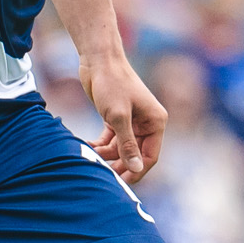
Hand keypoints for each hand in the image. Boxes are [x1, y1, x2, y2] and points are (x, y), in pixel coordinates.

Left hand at [82, 49, 167, 185]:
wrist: (98, 59)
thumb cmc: (112, 84)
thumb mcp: (119, 117)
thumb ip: (127, 145)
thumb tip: (136, 168)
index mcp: (156, 122)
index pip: (151, 155)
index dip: (138, 170)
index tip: (122, 182)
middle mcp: (147, 123)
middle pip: (136, 154)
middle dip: (121, 164)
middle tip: (104, 176)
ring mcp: (132, 121)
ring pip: (121, 148)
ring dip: (107, 155)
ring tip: (92, 157)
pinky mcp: (116, 117)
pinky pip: (111, 139)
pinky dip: (100, 145)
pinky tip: (87, 145)